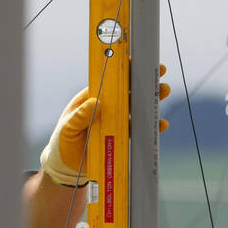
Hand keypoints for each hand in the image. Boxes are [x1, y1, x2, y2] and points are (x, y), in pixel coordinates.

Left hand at [39, 64, 170, 186]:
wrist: (67, 166)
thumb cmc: (63, 141)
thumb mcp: (68, 127)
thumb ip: (80, 116)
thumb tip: (95, 102)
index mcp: (92, 98)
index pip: (109, 81)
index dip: (124, 70)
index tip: (138, 61)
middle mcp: (107, 107)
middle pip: (128, 91)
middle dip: (145, 82)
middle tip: (160, 73)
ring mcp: (116, 121)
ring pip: (137, 108)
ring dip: (151, 100)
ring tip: (163, 92)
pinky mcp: (122, 136)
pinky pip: (138, 129)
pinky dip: (151, 127)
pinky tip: (161, 124)